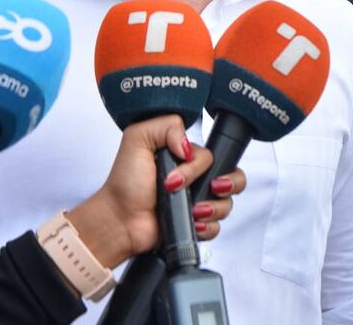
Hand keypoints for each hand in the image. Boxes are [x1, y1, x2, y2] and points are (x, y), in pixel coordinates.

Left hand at [67, 116, 247, 267]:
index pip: (214, 155)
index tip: (180, 174)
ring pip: (227, 203)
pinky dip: (208, 227)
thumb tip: (189, 147)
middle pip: (234, 177)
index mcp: (185, 157)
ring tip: (194, 211)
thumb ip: (166, 126)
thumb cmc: (125, 182)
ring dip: (215, 208)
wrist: (118, 220)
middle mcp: (195, 178)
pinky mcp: (196, 224)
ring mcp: (197, 202)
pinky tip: (192, 223)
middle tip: (211, 188)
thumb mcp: (138, 139)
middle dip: (229, 184)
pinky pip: (218, 227)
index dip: (202, 165)